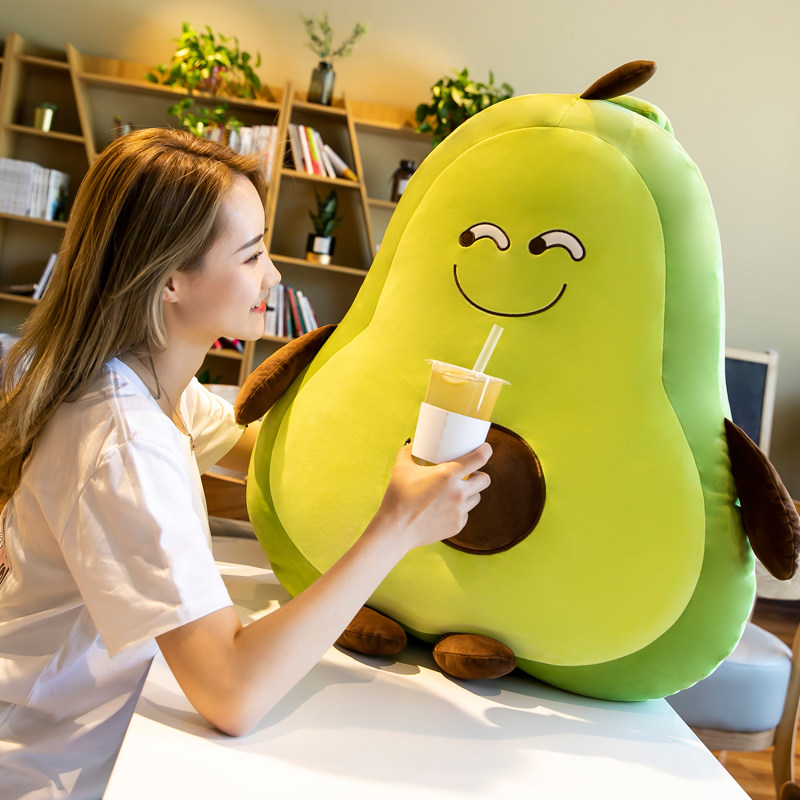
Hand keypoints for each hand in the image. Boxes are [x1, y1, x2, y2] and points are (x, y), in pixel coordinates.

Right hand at [372, 441, 491, 553]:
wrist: (395, 529)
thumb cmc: (397, 497)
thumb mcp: (401, 469)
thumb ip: (408, 452)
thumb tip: (412, 443)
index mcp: (448, 474)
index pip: (479, 458)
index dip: (486, 450)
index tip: (485, 448)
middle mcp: (458, 492)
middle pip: (485, 480)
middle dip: (480, 474)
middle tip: (470, 473)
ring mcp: (459, 511)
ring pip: (477, 497)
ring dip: (471, 492)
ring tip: (458, 491)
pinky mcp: (457, 526)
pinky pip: (465, 514)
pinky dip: (459, 509)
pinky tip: (447, 508)